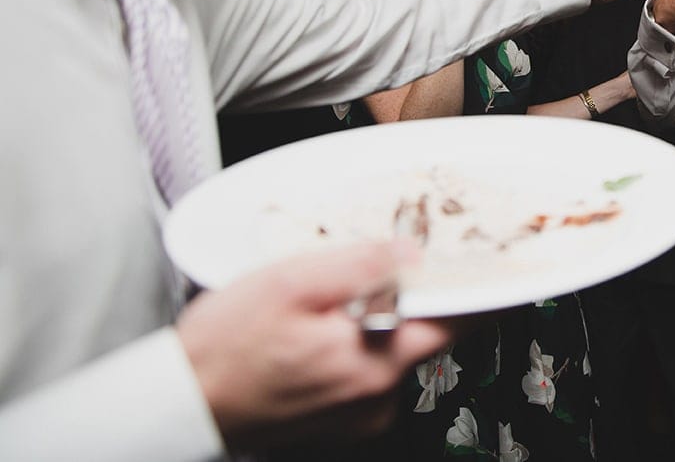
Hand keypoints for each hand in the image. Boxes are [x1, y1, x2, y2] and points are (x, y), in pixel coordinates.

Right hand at [177, 241, 455, 449]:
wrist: (179, 402)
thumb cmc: (223, 348)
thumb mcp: (289, 282)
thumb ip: (359, 265)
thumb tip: (411, 253)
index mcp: (374, 360)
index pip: (456, 321)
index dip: (476, 287)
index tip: (494, 264)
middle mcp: (376, 397)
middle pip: (426, 333)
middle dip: (414, 296)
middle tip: (387, 264)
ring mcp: (360, 414)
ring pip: (395, 350)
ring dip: (379, 321)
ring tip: (332, 303)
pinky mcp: (341, 421)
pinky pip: (368, 371)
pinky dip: (357, 346)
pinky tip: (320, 332)